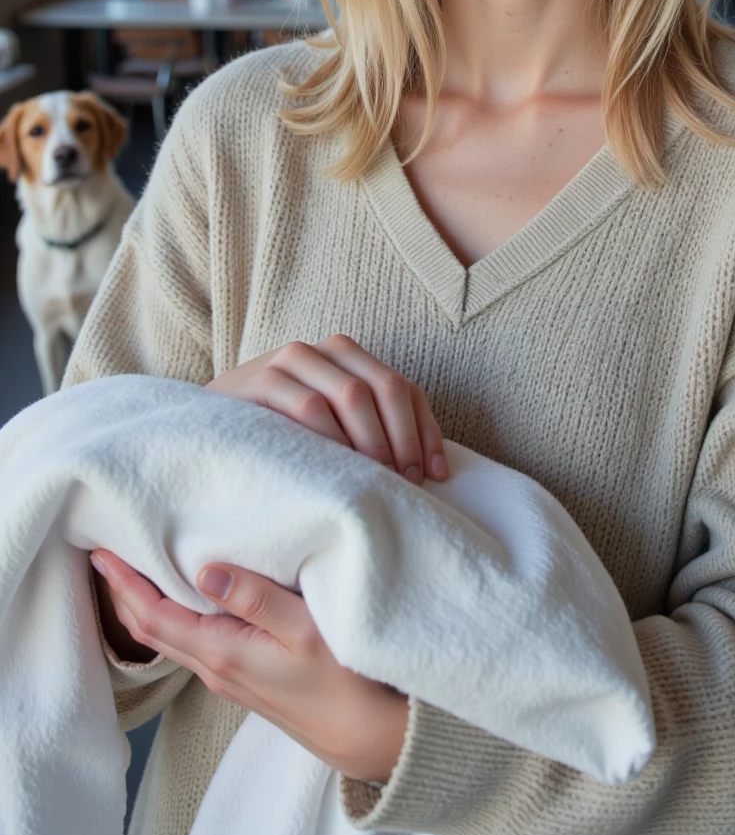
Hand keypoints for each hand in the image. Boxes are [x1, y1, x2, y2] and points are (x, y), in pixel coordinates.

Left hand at [90, 548, 408, 782]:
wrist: (366, 731)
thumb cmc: (343, 678)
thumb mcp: (303, 628)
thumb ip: (254, 598)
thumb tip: (204, 570)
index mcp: (222, 653)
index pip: (154, 616)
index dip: (125, 584)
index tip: (102, 551)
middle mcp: (216, 667)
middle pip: (152, 627)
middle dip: (124, 590)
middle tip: (106, 550)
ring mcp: (229, 673)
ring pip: (170, 634)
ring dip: (146, 600)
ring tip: (135, 564)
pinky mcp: (244, 672)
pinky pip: (192, 640)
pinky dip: (173, 612)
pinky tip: (184, 593)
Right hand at [207, 335, 446, 485]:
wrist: (200, 432)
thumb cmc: (275, 440)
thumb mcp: (328, 430)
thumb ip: (367, 431)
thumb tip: (429, 472)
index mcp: (347, 358)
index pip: (404, 389)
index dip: (426, 432)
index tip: (434, 476)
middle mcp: (322, 350)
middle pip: (386, 388)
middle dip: (403, 440)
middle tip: (405, 484)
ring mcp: (289, 360)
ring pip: (352, 395)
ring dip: (372, 444)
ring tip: (376, 483)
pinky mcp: (259, 380)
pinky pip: (309, 407)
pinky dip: (332, 441)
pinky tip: (337, 472)